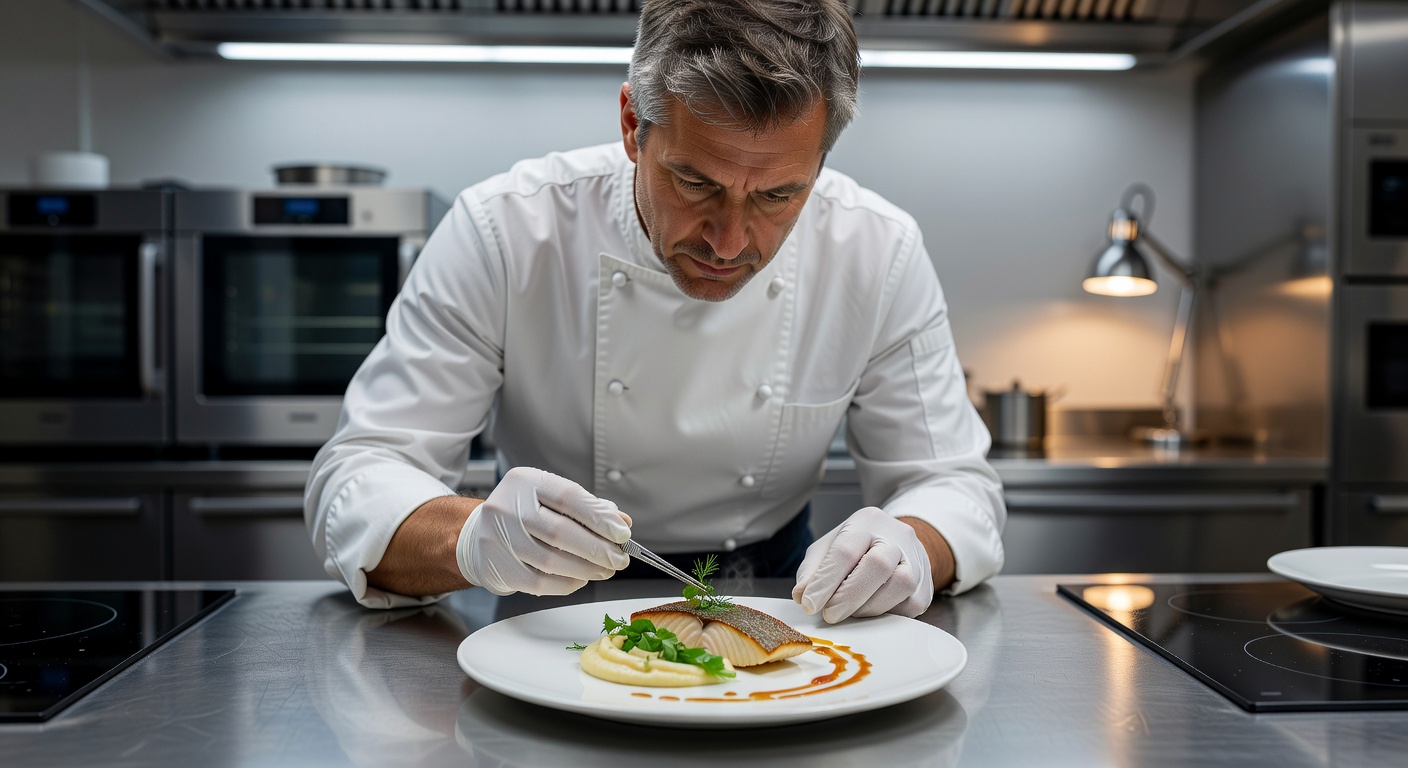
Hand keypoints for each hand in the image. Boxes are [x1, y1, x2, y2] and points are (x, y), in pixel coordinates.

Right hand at [456, 467, 631, 595]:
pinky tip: (581, 579)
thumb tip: (622, 522)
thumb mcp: (550, 498)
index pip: (568, 497)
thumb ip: (586, 507)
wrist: (476, 534)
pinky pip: (539, 582)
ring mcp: (498, 538)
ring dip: (586, 569)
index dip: (599, 518)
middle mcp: (507, 507)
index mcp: (525, 482)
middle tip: (619, 559)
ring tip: (604, 571)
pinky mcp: (497, 567)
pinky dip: (566, 583)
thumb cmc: (522, 514)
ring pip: (551, 561)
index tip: (622, 533)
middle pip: (560, 532)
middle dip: (597, 549)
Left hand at [792, 507, 932, 622]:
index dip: (825, 581)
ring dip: (869, 607)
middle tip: (829, 615)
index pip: (845, 550)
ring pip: (900, 585)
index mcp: (867, 522)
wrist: (899, 545)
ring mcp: (916, 560)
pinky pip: (910, 605)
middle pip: (877, 565)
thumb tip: (801, 595)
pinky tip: (871, 612)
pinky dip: (887, 614)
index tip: (809, 604)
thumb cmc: (858, 547)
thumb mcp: (830, 546)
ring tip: (851, 613)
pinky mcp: (926, 587)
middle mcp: (896, 537)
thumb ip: (813, 569)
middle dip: (849, 596)